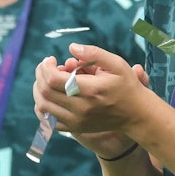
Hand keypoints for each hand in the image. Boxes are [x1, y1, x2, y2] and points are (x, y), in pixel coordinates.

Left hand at [33, 44, 151, 158]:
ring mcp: (77, 120)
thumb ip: (94, 53)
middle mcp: (81, 107)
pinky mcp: (75, 128)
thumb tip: (71, 47)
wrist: (136, 114)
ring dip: (38, 90)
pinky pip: (48, 121)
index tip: (51, 59)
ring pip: (43, 107)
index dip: (46, 67)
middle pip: (45, 91)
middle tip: (46, 66)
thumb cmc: (127, 86)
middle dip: (40, 75)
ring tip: (45, 80)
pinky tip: (49, 97)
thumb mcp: (117, 64)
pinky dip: (42, 108)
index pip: (53, 79)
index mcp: (91, 90)